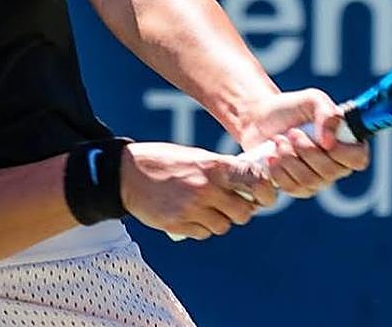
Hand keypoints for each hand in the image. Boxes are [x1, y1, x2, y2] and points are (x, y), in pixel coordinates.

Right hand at [119, 142, 276, 239]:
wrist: (127, 173)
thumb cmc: (165, 162)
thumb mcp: (196, 157)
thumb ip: (221, 171)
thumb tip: (249, 186)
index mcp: (214, 166)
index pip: (254, 181)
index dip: (264, 191)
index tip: (261, 194)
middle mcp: (206, 188)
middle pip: (243, 213)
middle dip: (239, 211)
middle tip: (228, 204)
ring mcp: (192, 207)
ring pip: (223, 226)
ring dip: (218, 220)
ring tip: (204, 208)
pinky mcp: (178, 224)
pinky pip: (203, 234)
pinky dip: (201, 227)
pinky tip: (189, 214)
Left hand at [239, 89, 369, 197]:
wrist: (260, 120)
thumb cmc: (291, 108)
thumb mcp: (312, 100)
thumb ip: (327, 112)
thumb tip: (329, 141)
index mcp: (346, 143)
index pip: (358, 159)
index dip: (344, 153)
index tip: (324, 140)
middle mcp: (336, 166)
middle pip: (330, 172)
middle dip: (306, 150)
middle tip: (292, 133)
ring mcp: (317, 180)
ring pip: (309, 181)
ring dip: (289, 158)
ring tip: (278, 140)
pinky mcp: (297, 188)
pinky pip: (292, 188)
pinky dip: (278, 170)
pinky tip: (271, 155)